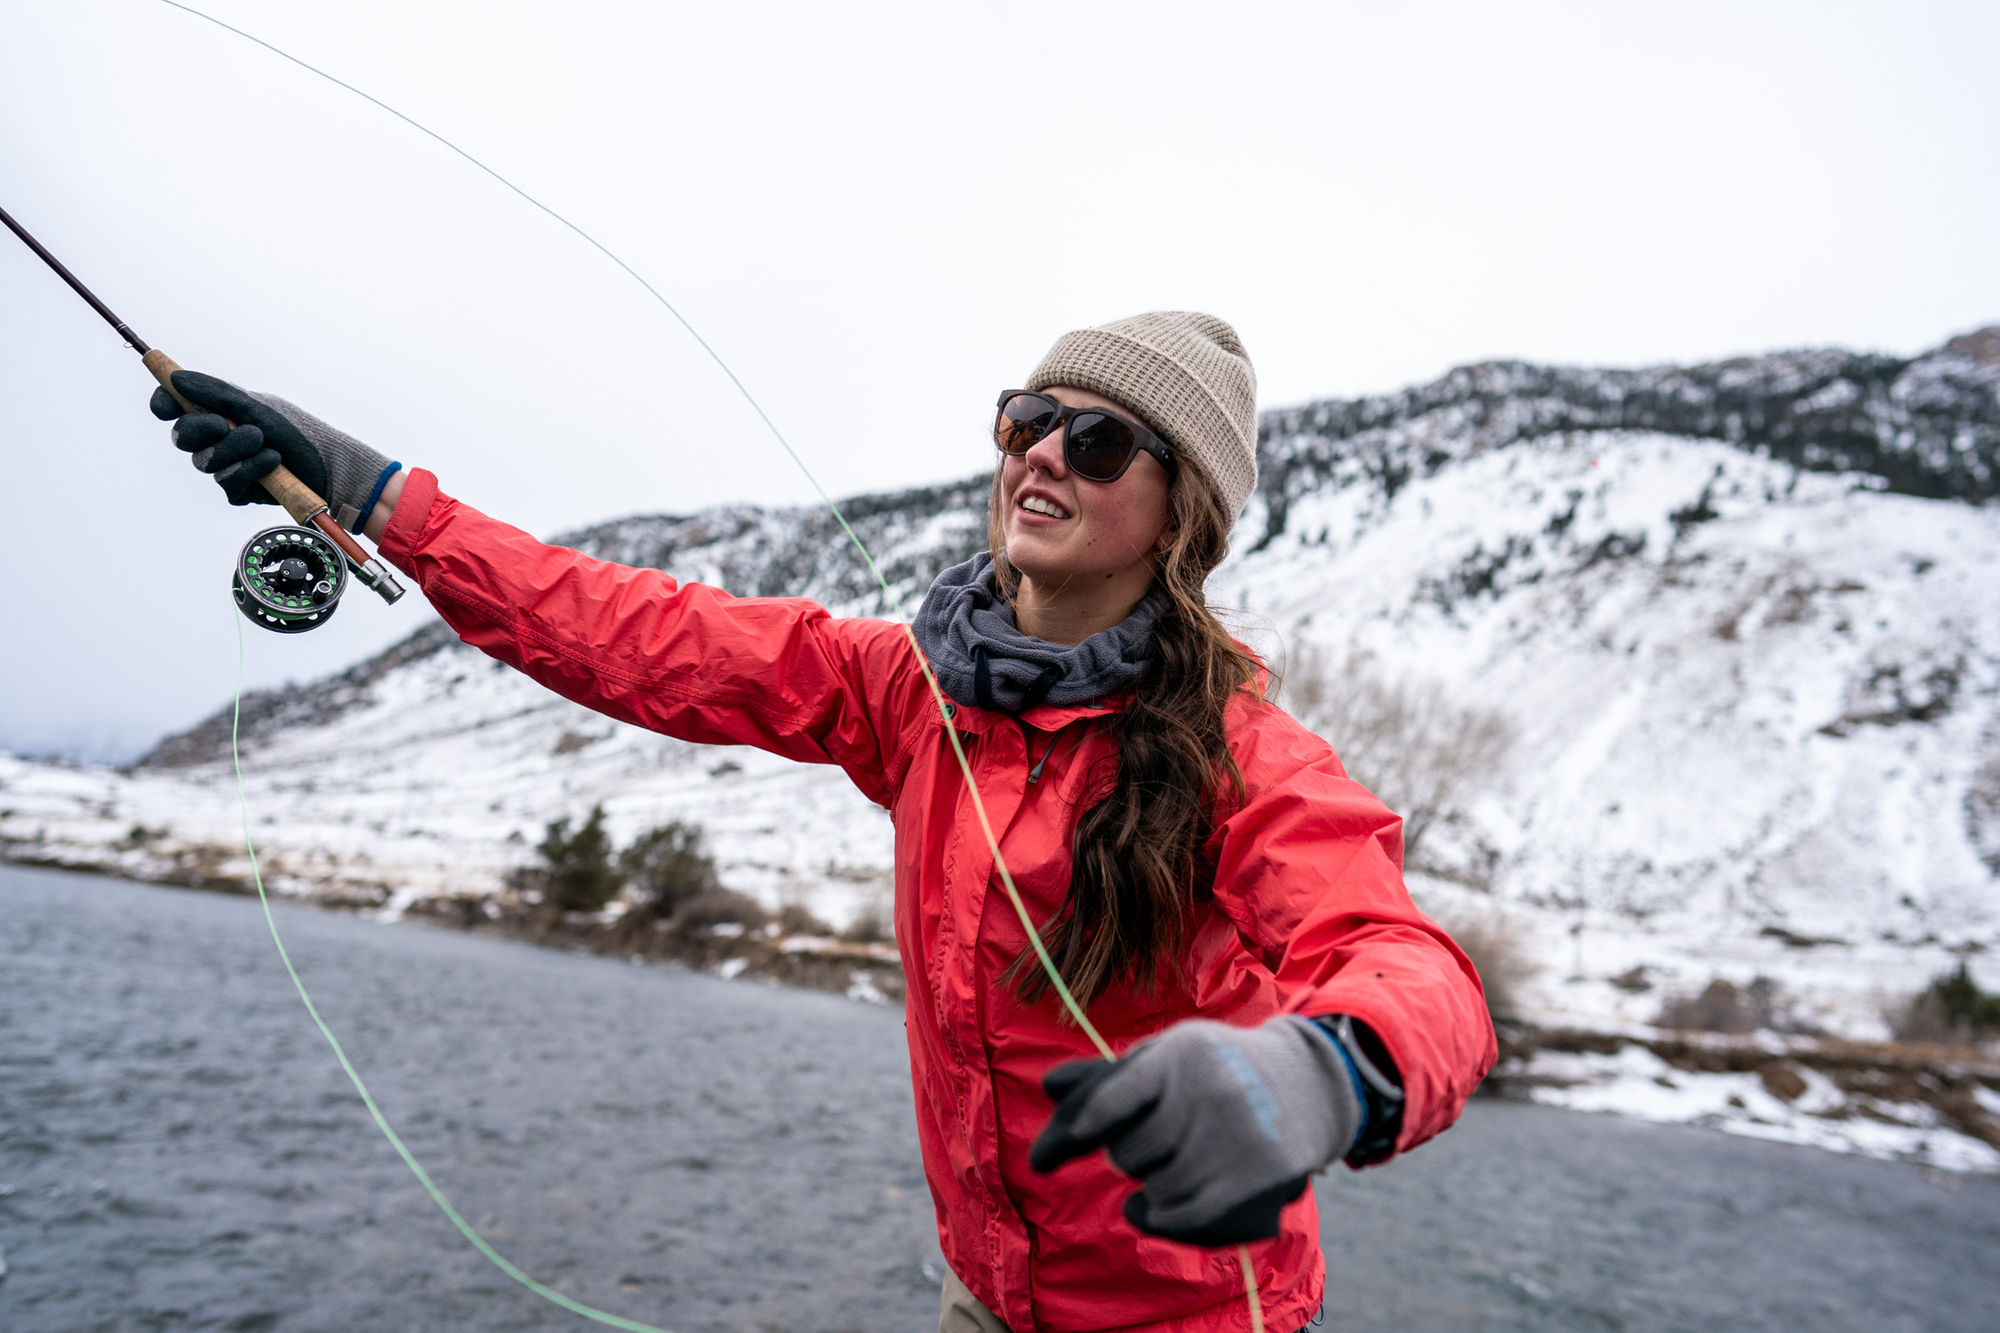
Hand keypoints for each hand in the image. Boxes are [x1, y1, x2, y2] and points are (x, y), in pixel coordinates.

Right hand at [151, 371, 395, 525]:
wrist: (329, 464)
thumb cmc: (295, 430)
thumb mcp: (255, 406)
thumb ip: (215, 392)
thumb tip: (175, 377)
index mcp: (217, 412)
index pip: (174, 406)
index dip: (164, 403)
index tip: (167, 405)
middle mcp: (217, 439)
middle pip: (182, 436)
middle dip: (202, 429)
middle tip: (226, 424)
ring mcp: (225, 466)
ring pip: (205, 461)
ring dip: (236, 449)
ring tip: (265, 442)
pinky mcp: (238, 491)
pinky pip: (227, 482)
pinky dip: (251, 469)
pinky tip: (273, 463)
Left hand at [1030, 1016, 1362, 1246]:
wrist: (1306, 1083)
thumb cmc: (1219, 1068)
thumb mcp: (1170, 1053)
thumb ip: (1112, 1076)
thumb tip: (1051, 1087)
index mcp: (1181, 1054)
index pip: (1112, 1099)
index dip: (1074, 1130)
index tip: (1046, 1157)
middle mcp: (1210, 1093)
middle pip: (1128, 1152)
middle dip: (1127, 1154)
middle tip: (1148, 1144)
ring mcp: (1237, 1139)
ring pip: (1155, 1189)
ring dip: (1151, 1185)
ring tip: (1172, 1164)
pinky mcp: (1256, 1180)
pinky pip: (1185, 1217)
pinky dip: (1162, 1217)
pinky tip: (1156, 1205)